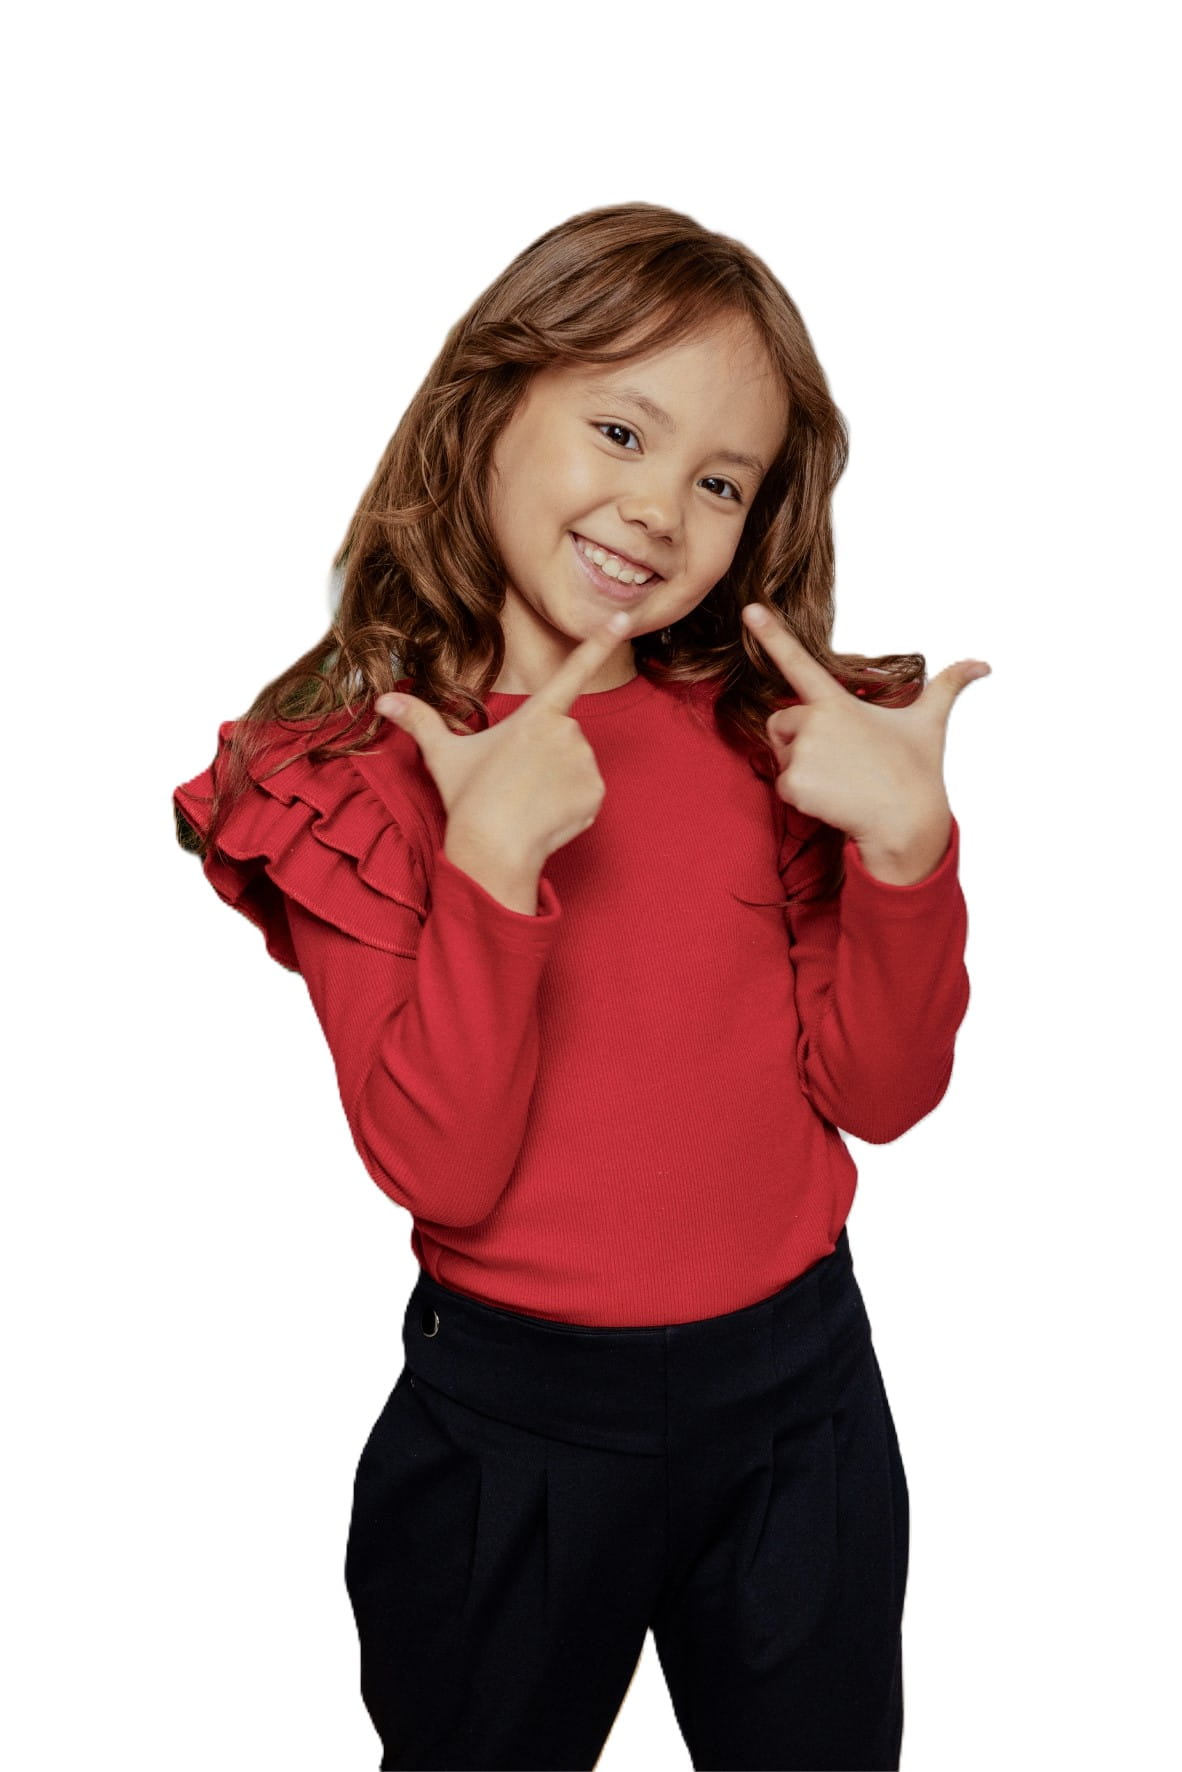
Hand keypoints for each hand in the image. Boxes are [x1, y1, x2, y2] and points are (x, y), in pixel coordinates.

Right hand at [375, 612, 632, 869]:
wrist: (493, 850)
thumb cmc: (468, 799)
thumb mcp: (443, 756)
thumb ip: (420, 722)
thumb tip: (383, 700)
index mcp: (535, 715)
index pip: (572, 671)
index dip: (599, 643)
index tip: (625, 619)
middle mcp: (566, 732)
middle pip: (563, 733)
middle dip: (546, 752)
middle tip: (516, 779)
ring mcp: (585, 764)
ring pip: (576, 763)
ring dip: (558, 778)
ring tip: (529, 800)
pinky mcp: (596, 793)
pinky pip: (588, 792)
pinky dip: (572, 804)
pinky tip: (546, 815)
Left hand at [742, 603, 990, 864]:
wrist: (906, 822)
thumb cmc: (916, 770)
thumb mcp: (930, 722)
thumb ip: (948, 686)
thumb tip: (983, 664)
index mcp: (839, 702)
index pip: (799, 662)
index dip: (773, 635)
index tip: (750, 611)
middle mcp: (815, 722)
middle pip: (783, 721)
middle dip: (800, 738)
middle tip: (840, 759)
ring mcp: (802, 753)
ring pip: (783, 755)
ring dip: (802, 767)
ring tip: (841, 779)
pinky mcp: (793, 784)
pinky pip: (783, 786)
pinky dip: (803, 797)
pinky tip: (833, 799)